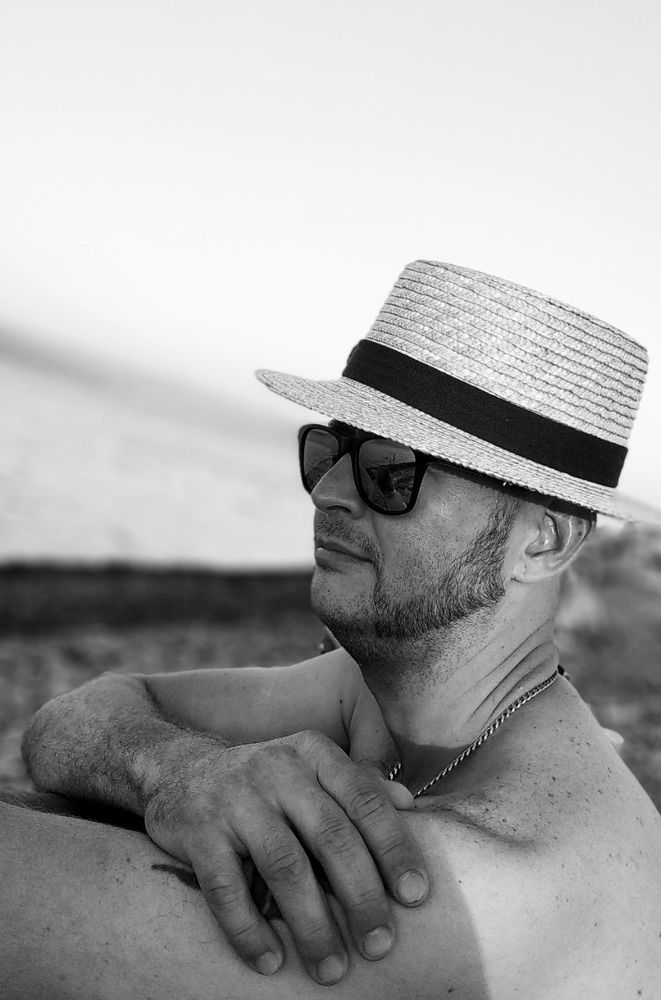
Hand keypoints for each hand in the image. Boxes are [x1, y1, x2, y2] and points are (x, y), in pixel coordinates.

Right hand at [144, 729, 427, 985]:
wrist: (178, 771)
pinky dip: (249, 930)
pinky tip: (269, 961)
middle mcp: (278, 769)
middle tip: (381, 945)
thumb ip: (358, 784)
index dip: (393, 847)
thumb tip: (410, 805)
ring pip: (284, 866)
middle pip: (330, 837)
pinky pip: (227, 889)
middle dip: (361, 896)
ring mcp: (236, 800)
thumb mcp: (310, 769)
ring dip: (312, 924)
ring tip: (332, 969)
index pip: (363, 799)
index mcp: (314, 754)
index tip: (416, 895)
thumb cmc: (264, 781)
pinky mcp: (199, 832)